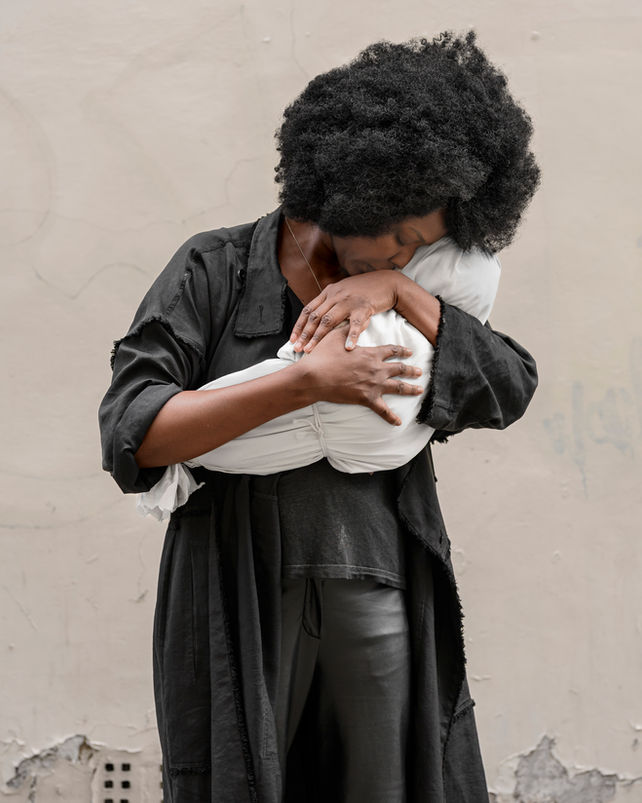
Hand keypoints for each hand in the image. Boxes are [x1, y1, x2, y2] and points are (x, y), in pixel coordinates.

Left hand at [290, 270, 400, 352]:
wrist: (387, 282)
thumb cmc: (364, 290)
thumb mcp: (342, 291)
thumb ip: (329, 302)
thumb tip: (316, 317)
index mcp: (329, 292)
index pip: (308, 310)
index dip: (299, 326)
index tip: (292, 340)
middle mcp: (335, 295)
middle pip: (315, 317)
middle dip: (304, 335)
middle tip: (297, 349)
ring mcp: (349, 301)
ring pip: (329, 321)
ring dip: (318, 338)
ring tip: (311, 351)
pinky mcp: (364, 307)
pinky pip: (355, 324)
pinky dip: (351, 336)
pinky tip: (347, 348)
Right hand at [293, 327, 422, 425]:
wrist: (314, 377)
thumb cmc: (323, 356)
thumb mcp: (336, 336)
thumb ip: (350, 328)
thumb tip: (360, 320)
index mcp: (371, 354)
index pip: (392, 350)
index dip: (402, 351)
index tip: (409, 352)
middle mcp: (377, 369)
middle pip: (400, 369)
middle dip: (411, 370)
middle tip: (419, 371)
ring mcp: (374, 385)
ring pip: (399, 387)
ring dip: (411, 388)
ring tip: (419, 389)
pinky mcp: (367, 399)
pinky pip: (383, 410)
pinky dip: (392, 417)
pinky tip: (398, 423)